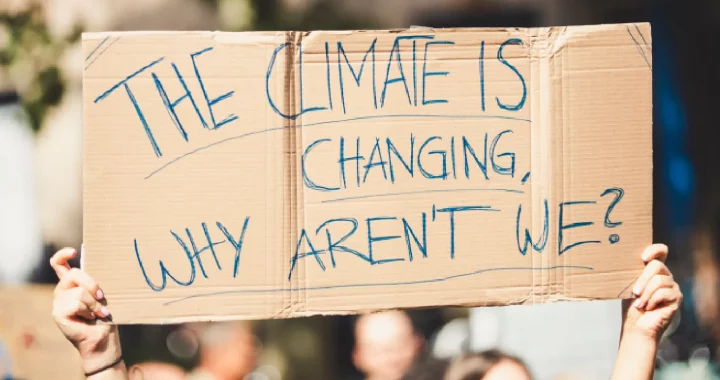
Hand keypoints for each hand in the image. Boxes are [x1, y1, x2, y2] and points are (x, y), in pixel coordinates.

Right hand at [50, 247, 122, 374]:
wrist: (103, 339)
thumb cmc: (106, 315)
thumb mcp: (102, 294)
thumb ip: (97, 281)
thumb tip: (109, 264)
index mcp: (72, 284)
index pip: (59, 264)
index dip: (63, 255)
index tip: (73, 251)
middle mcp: (62, 290)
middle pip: (73, 274)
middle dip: (91, 284)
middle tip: (102, 296)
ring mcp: (58, 302)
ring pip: (78, 292)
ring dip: (94, 303)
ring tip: (99, 312)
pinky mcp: (58, 313)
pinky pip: (76, 303)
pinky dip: (88, 311)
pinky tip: (90, 318)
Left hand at [623, 244, 682, 340]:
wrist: (636, 326)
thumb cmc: (631, 305)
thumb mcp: (629, 286)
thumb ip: (633, 272)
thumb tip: (623, 259)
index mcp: (653, 269)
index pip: (661, 251)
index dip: (654, 250)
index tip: (643, 258)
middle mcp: (665, 275)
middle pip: (657, 265)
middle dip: (643, 279)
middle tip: (635, 292)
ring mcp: (672, 286)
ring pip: (659, 280)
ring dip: (646, 293)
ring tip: (639, 303)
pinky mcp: (677, 297)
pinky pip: (664, 292)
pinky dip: (652, 300)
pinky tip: (647, 307)